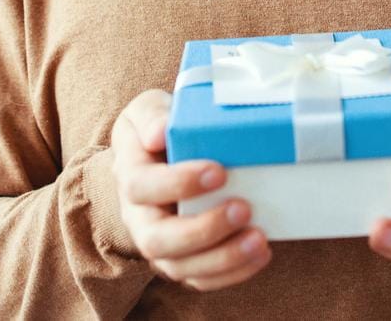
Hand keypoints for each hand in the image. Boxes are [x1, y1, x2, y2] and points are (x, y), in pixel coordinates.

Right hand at [109, 89, 271, 290]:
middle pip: (157, 239)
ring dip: (222, 258)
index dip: (178, 183)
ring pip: (180, 267)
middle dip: (203, 229)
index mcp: (129, 175)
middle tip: (243, 209)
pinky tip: (261, 254)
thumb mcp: (148, 109)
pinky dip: (232, 273)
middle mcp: (138, 217)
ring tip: (259, 240)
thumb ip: (151, 116)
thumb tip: (159, 133)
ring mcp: (160, 244)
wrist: (156, 159)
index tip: (219, 171)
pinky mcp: (182, 261)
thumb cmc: (157, 130)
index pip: (141, 187)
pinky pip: (201, 280)